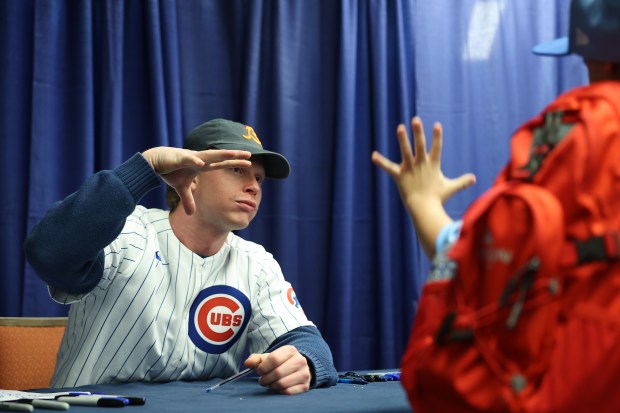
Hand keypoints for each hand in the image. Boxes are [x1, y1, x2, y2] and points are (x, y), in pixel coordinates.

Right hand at [141, 147, 251, 214]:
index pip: (222, 164)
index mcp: (202, 166)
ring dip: (221, 154)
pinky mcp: (179, 158)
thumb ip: (188, 200)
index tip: (248, 162)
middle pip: (220, 157)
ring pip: (209, 155)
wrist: (154, 162)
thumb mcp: (181, 189)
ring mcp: (191, 157)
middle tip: (248, 154)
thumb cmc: (170, 171)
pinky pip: (189, 160)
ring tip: (233, 153)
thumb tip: (191, 215)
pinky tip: (202, 163)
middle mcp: (200, 160)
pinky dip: (195, 161)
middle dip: (233, 156)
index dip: (234, 163)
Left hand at [244, 345, 311, 394]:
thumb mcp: (269, 357)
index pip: (273, 359)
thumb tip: (247, 363)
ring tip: (269, 383)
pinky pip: (288, 392)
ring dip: (271, 386)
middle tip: (262, 380)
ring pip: (282, 383)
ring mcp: (304, 374)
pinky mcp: (305, 386)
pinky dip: (279, 391)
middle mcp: (300, 360)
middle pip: (277, 373)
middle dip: (265, 379)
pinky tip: (277, 387)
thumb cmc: (281, 362)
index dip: (263, 367)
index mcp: (290, 350)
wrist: (299, 368)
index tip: (259, 371)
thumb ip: (256, 359)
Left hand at [371, 117, 474, 255]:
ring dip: (402, 139)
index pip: (436, 148)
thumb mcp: (451, 188)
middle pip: (420, 145)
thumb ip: (462, 182)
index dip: (437, 136)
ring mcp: (409, 169)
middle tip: (415, 119)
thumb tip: (474, 178)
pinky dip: (380, 162)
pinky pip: (388, 168)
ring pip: (405, 151)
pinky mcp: (399, 176)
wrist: (424, 209)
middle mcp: (421, 164)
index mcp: (433, 165)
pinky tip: (373, 155)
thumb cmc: (437, 199)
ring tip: (399, 127)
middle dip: (418, 132)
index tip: (436, 124)